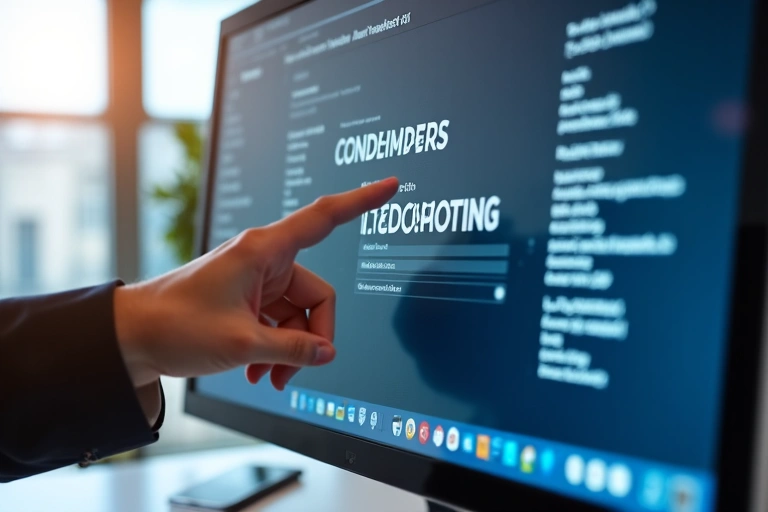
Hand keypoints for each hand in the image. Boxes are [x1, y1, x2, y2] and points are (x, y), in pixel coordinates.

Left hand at [115, 178, 398, 390]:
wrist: (130, 337)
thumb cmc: (175, 325)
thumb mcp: (241, 343)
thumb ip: (293, 349)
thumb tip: (327, 353)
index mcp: (263, 250)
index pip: (323, 218)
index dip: (360, 201)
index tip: (390, 185)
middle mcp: (264, 260)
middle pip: (316, 296)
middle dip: (311, 337)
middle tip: (294, 370)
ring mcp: (256, 280)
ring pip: (298, 314)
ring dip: (289, 349)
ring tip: (267, 377)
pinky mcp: (248, 298)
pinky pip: (279, 322)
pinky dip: (275, 348)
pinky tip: (259, 371)